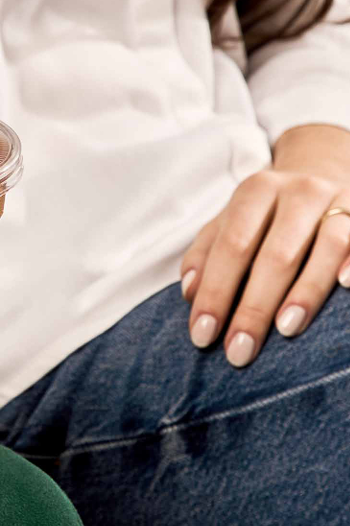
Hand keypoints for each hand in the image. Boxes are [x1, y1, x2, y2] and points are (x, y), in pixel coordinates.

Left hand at [180, 168, 349, 366]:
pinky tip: (345, 286)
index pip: (230, 247)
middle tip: (239, 350)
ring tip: (285, 330)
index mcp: (255, 192)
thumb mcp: (230, 223)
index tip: (202, 334)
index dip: (215, 292)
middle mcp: (298, 193)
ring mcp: (338, 202)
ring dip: (306, 292)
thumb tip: (190, 293)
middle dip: (253, 308)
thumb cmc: (266, 215)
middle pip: (274, 254)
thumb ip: (205, 254)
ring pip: (327, 247)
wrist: (322, 174)